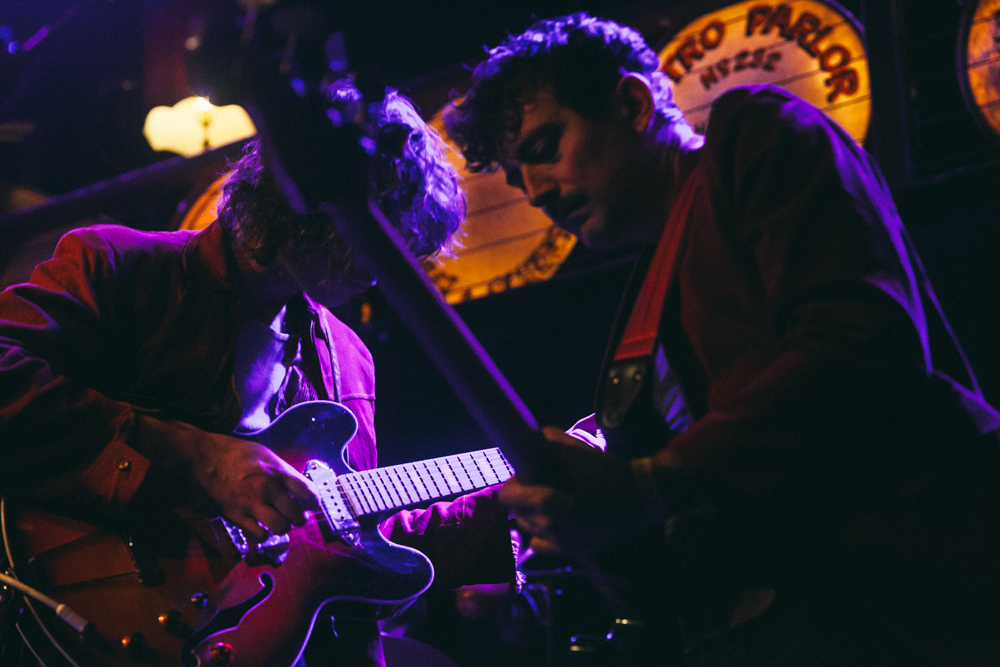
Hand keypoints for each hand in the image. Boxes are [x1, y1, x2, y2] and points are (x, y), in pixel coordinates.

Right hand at [135, 416, 317, 540]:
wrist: (205, 455)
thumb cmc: (237, 453)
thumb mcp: (266, 455)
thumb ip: (284, 472)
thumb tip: (299, 488)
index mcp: (278, 471)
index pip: (308, 492)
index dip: (314, 503)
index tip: (311, 506)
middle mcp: (268, 487)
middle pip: (296, 514)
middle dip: (299, 519)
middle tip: (296, 518)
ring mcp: (251, 502)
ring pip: (280, 528)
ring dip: (282, 528)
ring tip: (279, 523)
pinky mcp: (235, 515)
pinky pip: (258, 535)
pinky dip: (263, 535)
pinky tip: (261, 527)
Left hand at [499, 426, 648, 557]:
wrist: (637, 496)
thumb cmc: (603, 469)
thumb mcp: (572, 448)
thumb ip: (546, 440)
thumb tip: (534, 439)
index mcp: (543, 500)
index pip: (507, 495)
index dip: (516, 483)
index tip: (527, 476)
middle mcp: (547, 525)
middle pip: (517, 511)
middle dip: (524, 497)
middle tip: (540, 485)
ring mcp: (559, 541)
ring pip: (529, 527)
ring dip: (533, 515)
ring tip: (550, 502)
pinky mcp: (572, 551)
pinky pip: (541, 544)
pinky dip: (544, 535)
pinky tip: (556, 522)